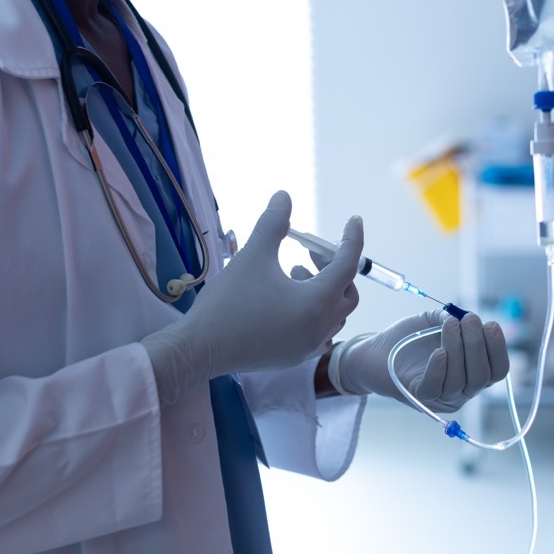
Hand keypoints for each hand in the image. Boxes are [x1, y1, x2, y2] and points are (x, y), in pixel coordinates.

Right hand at [141, 190, 361, 404]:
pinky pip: (319, 330)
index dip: (353, 239)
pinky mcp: (294, 356)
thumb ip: (274, 224)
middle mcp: (320, 328)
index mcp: (317, 302)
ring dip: (324, 289)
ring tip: (294, 271)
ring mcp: (308, 346)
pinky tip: (287, 298)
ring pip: (334, 314)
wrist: (199, 349)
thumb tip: (284, 197)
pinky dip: (313, 310)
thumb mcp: (253, 256)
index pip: (348, 264)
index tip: (354, 220)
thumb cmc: (229, 302)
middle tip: (311, 252)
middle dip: (336, 267)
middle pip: (347, 292)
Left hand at [330, 309, 509, 412]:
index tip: (491, 325)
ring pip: (459, 380)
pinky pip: (434, 388)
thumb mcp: (433, 324)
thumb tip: (464, 318)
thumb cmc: (408, 339)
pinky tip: (438, 351)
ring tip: (451, 325)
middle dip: (478, 345)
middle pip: (481, 377)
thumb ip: (451, 319)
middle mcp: (460, 391)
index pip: (497, 371)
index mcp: (471, 374)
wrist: (374, 352)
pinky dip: (439, 369)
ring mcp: (440, 397)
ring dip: (458, 349)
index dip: (498, 349)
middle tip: (470, 319)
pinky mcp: (418, 397)